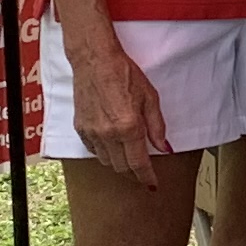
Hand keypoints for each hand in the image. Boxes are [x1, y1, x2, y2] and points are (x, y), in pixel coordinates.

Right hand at [62, 28, 169, 184]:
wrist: (96, 61)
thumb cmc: (125, 75)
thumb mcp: (151, 98)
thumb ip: (157, 126)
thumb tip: (164, 148)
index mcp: (129, 128)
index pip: (139, 163)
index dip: (147, 177)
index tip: (152, 184)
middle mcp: (108, 134)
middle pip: (121, 167)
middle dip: (133, 172)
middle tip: (142, 169)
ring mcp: (92, 132)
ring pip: (106, 161)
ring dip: (119, 163)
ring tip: (127, 156)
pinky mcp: (80, 128)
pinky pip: (93, 150)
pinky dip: (104, 152)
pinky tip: (111, 144)